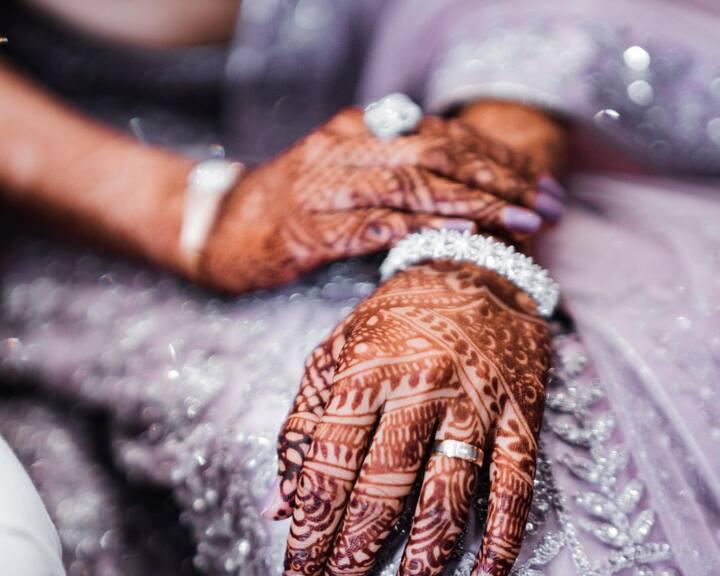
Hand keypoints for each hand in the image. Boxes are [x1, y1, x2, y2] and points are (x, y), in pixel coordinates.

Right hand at [199, 108, 562, 291]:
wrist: (217, 229)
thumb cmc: (289, 212)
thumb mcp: (345, 182)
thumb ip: (396, 181)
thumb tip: (461, 197)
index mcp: (361, 131)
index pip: (443, 135)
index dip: (497, 160)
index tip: (542, 186)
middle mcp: (348, 147)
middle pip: (438, 153)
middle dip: (500, 179)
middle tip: (548, 205)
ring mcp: (327, 185)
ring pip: (414, 184)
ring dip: (475, 203)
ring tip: (522, 222)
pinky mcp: (312, 227)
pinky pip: (376, 223)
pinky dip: (423, 227)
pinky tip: (461, 236)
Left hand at [263, 261, 551, 575]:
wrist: (476, 270)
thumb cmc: (393, 321)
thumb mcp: (333, 356)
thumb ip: (303, 427)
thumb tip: (277, 507)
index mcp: (364, 374)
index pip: (327, 468)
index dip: (309, 533)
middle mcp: (420, 392)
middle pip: (382, 492)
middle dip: (352, 560)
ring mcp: (476, 408)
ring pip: (446, 500)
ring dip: (421, 569)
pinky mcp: (521, 420)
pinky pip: (515, 491)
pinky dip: (500, 544)